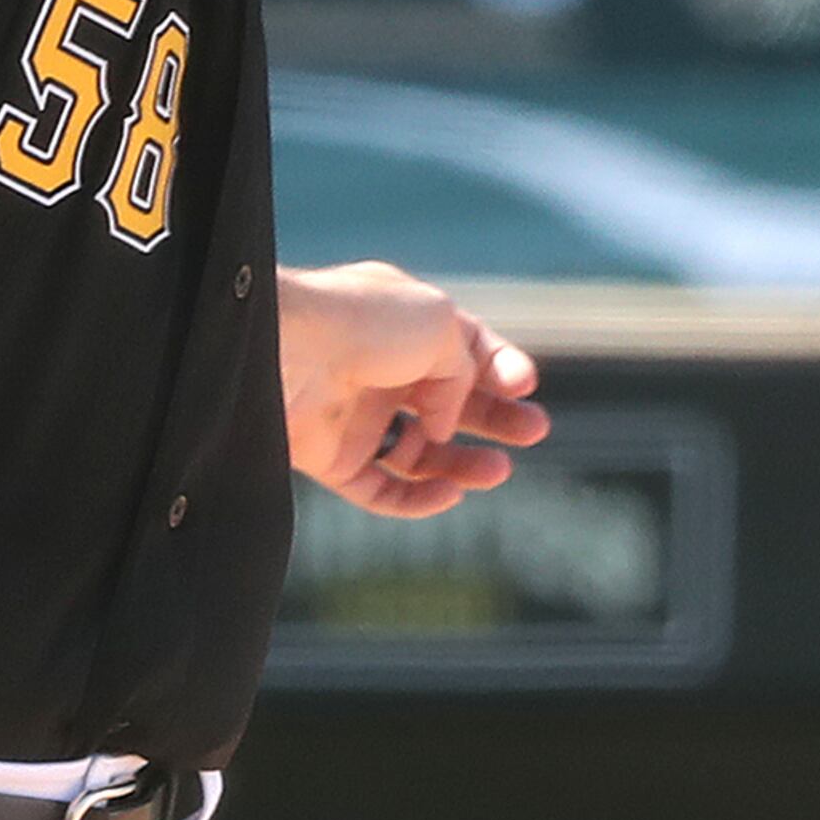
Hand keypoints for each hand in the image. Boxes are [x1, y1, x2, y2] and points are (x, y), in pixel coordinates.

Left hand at [275, 260, 550, 518]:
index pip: (464, 347)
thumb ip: (465, 372)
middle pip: (448, 402)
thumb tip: (446, 422)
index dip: (500, 366)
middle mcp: (379, 368)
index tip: (525, 384)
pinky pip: (382, 489)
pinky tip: (451, 493)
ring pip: (420, 451)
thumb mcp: (440, 324)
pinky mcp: (332, 460)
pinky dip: (418, 498)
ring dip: (462, 463)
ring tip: (498, 471)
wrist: (283, 350)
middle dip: (495, 417)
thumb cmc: (362, 323)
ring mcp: (355, 415)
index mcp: (403, 321)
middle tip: (535, 431)